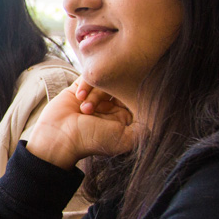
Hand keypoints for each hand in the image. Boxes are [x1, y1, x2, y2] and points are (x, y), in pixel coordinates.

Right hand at [24, 78, 140, 168]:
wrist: (59, 138)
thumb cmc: (91, 141)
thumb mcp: (125, 139)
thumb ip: (145, 128)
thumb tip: (158, 113)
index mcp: (123, 118)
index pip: (134, 98)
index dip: (132, 94)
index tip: (129, 92)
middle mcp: (111, 107)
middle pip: (120, 87)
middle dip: (112, 93)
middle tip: (101, 107)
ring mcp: (95, 98)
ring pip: (104, 82)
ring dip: (94, 95)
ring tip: (85, 110)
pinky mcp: (79, 89)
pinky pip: (88, 77)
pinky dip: (85, 86)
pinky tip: (78, 99)